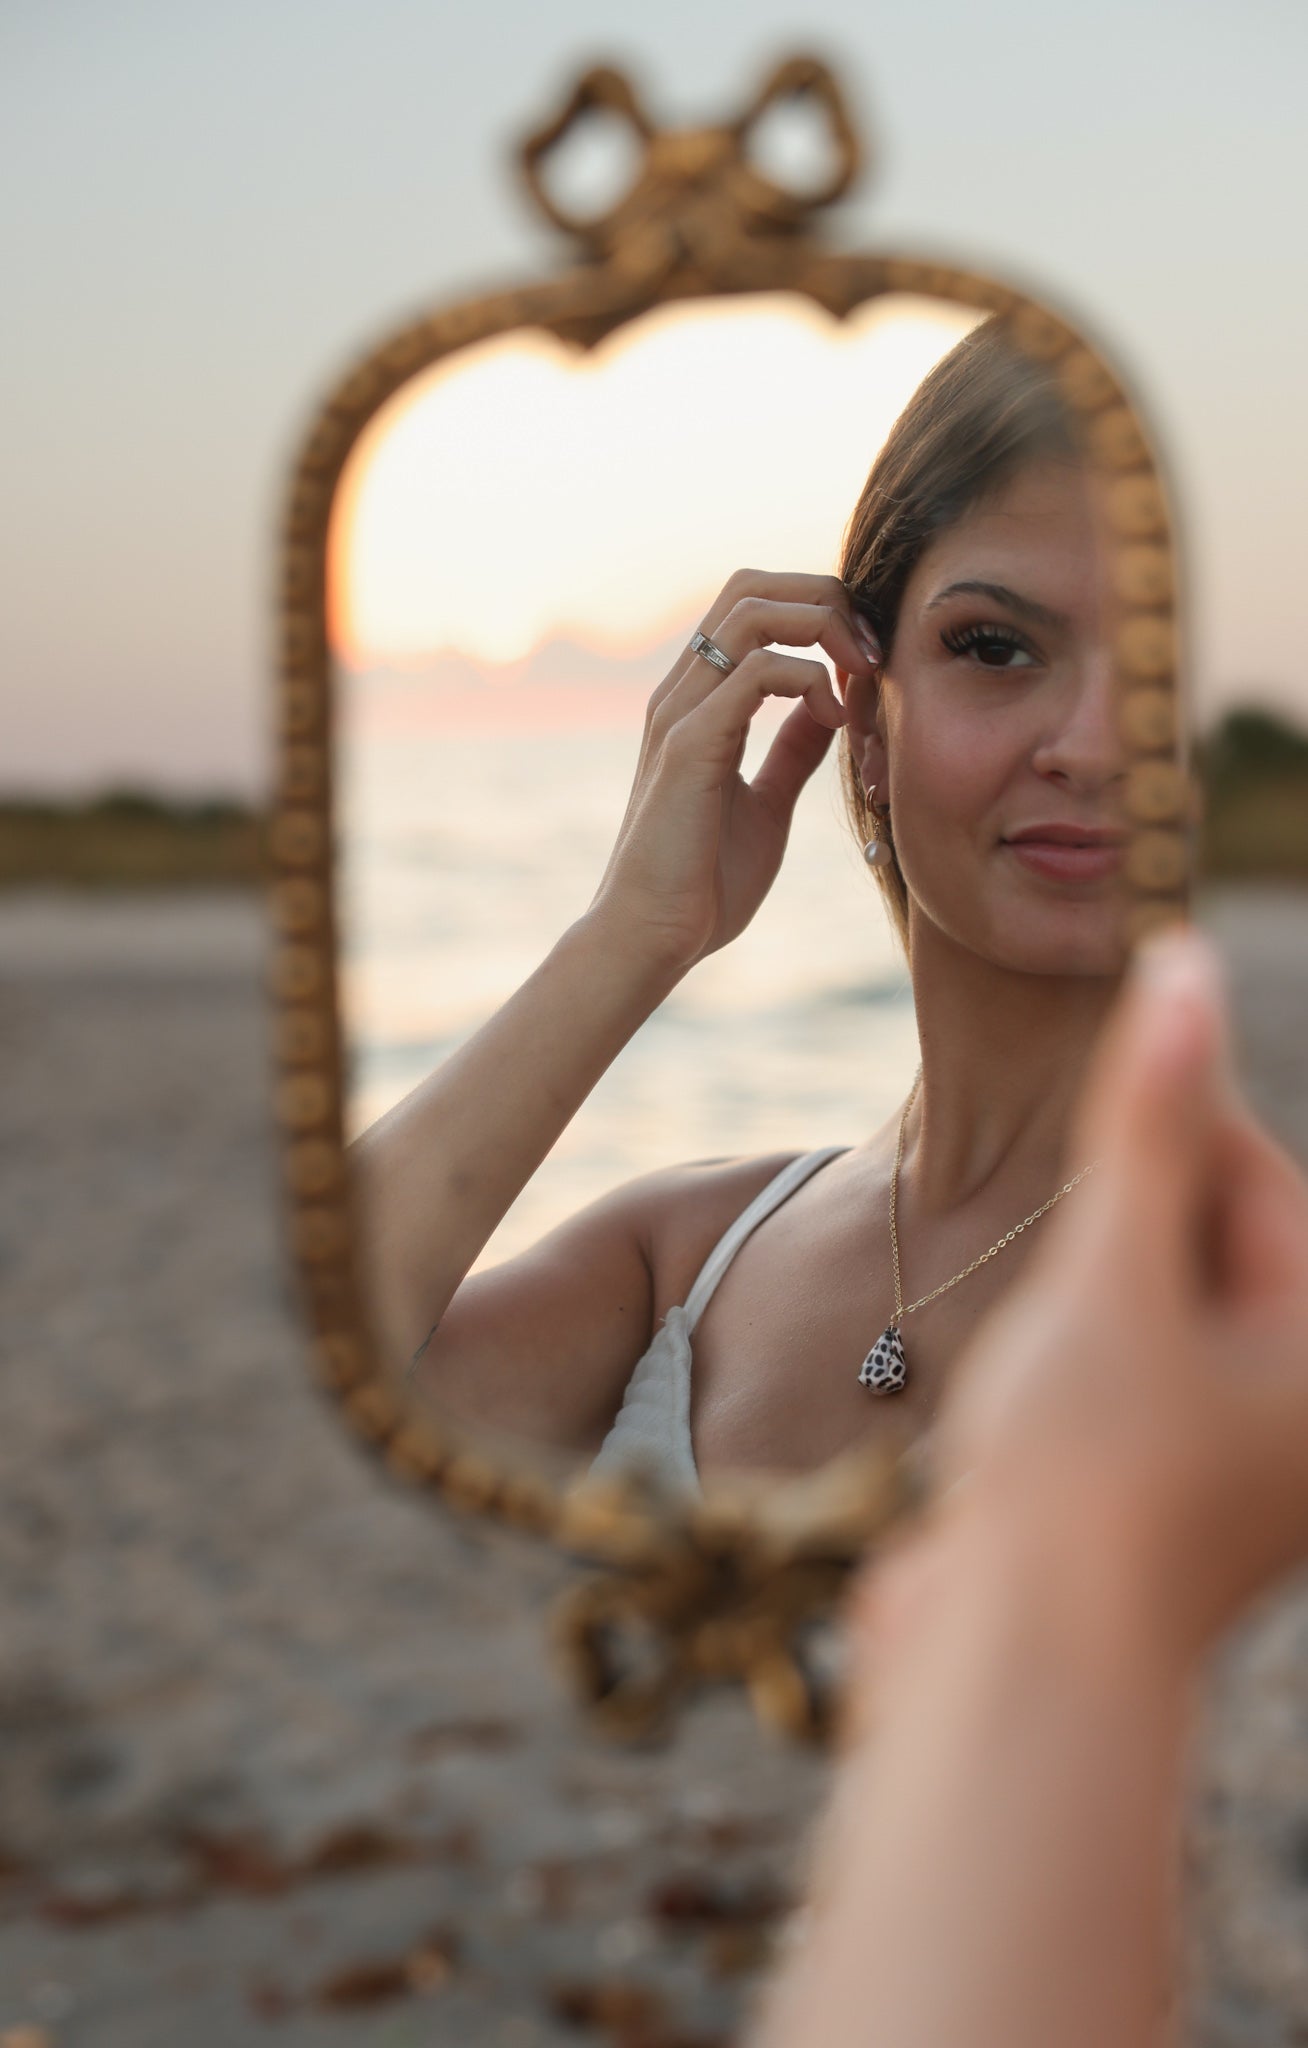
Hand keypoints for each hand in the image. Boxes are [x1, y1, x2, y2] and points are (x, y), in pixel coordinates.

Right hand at [586, 569, 879, 973]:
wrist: (654, 938)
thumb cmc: (703, 884)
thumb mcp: (766, 804)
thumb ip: (792, 752)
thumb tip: (827, 708)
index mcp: (698, 700)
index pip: (755, 605)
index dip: (819, 612)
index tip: (868, 660)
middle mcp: (682, 692)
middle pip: (752, 586)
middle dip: (825, 599)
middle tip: (871, 652)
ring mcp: (680, 713)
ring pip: (753, 612)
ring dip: (823, 629)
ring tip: (862, 675)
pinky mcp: (688, 745)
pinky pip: (756, 672)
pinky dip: (809, 680)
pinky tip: (835, 720)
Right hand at [920, 926, 1307, 1662]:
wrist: (1016, 1669)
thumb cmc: (1082, 1472)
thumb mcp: (1113, 1275)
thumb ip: (1146, 1125)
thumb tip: (1184, 966)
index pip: (1262, 1184)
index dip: (1178, 1115)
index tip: (1109, 1055)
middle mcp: (1303, 1412)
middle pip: (1225, 1244)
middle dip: (1139, 1213)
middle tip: (1073, 1236)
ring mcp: (1242, 1462)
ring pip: (1174, 1307)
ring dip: (1107, 1282)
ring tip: (1056, 1325)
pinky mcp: (1174, 1495)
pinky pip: (1145, 1373)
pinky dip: (1094, 1349)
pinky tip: (1046, 1374)